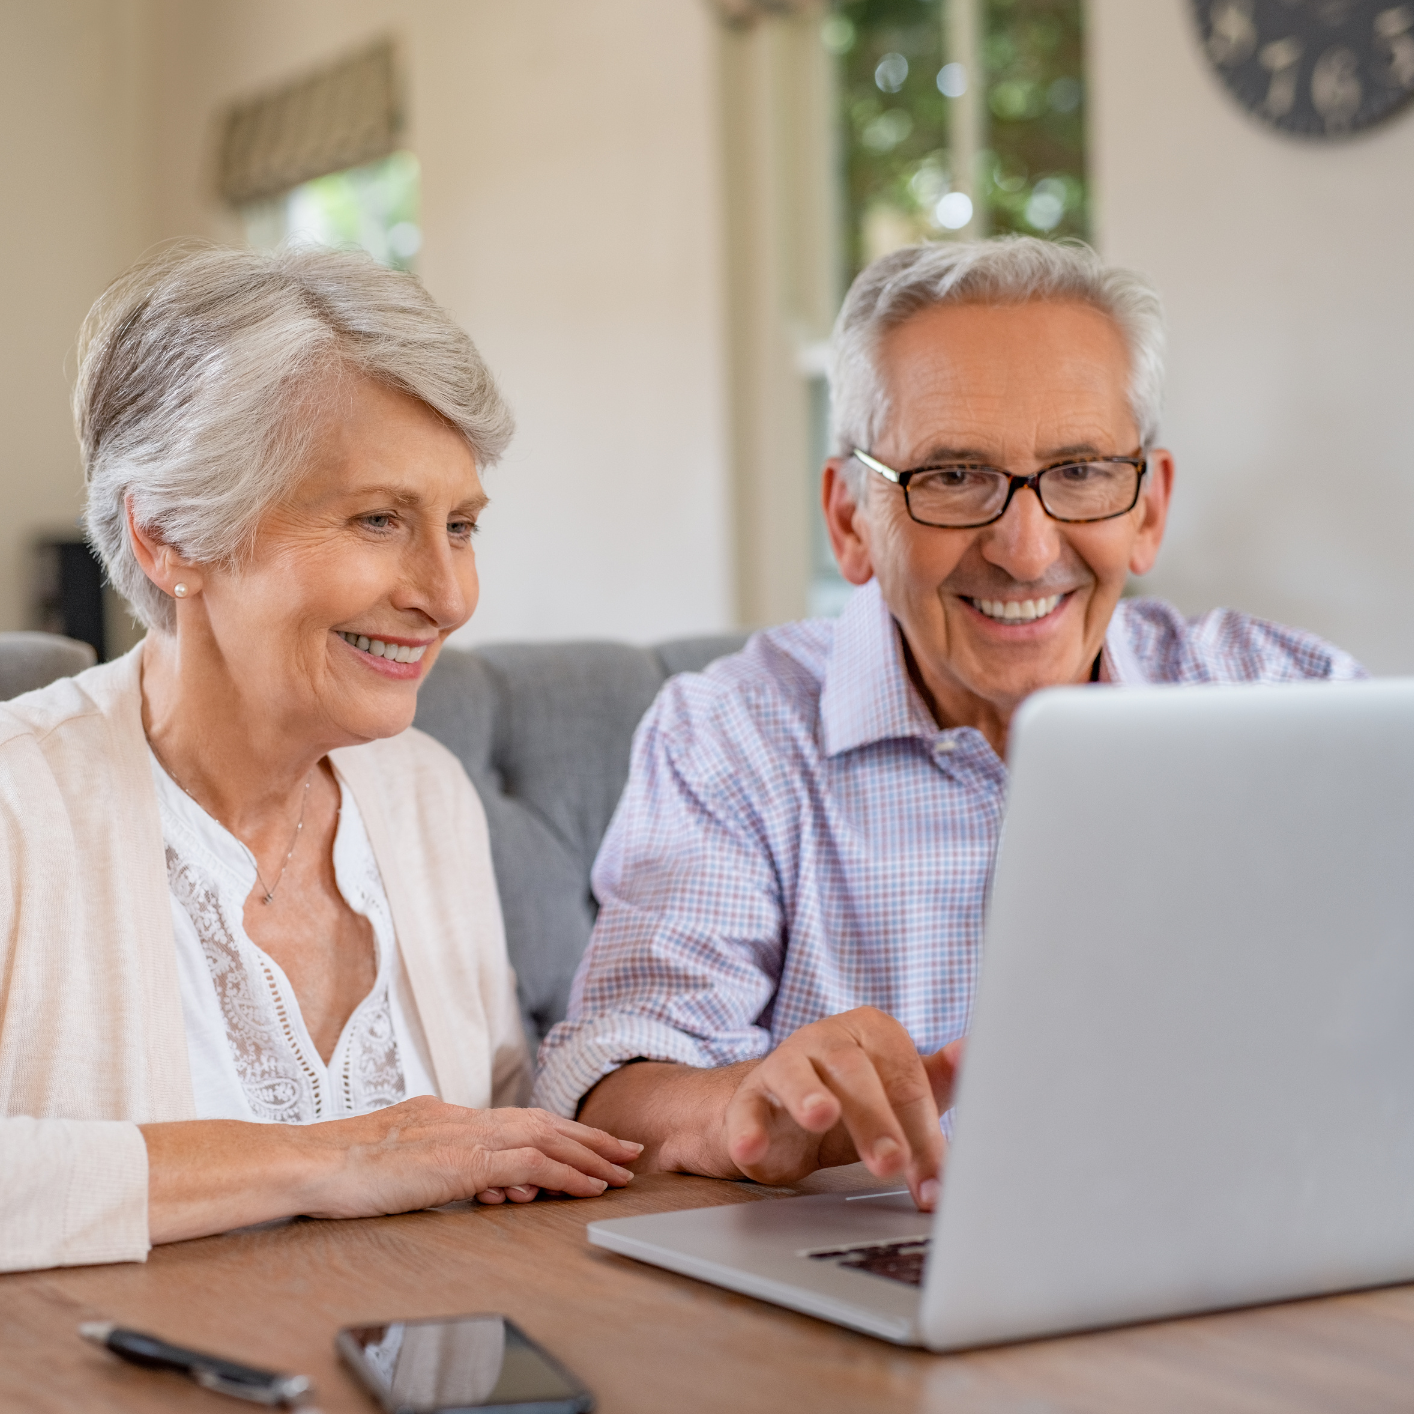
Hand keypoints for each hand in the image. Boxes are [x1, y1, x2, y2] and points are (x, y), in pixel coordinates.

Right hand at [142, 1098, 642, 1243]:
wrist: (313, 1162)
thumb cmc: (344, 1169)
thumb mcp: (404, 1162)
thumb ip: (445, 1166)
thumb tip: (485, 1183)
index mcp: (450, 1116)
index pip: (518, 1121)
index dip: (560, 1131)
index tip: (590, 1142)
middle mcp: (465, 1118)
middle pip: (543, 1122)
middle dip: (589, 1137)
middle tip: (627, 1150)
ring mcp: (465, 1135)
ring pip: (545, 1139)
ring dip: (589, 1155)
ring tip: (621, 1170)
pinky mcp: (463, 1159)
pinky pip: (529, 1164)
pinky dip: (565, 1172)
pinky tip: (589, 1186)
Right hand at [722, 1008, 962, 1209]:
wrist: (780, 1116)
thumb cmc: (852, 1101)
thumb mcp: (898, 1094)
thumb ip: (937, 1080)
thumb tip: (973, 1054)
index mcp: (873, 1032)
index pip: (906, 1077)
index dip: (924, 1131)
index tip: (936, 1182)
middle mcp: (827, 1039)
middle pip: (856, 1073)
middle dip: (877, 1120)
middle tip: (893, 1163)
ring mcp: (784, 1063)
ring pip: (797, 1075)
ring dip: (809, 1095)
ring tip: (821, 1116)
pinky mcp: (749, 1096)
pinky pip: (746, 1108)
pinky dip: (747, 1129)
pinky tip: (751, 1148)